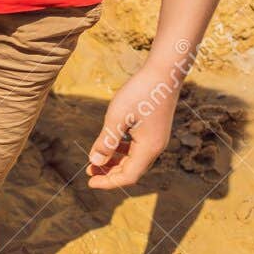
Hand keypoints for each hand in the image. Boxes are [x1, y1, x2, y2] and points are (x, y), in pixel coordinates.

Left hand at [86, 61, 181, 188]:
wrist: (165, 71)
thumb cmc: (140, 92)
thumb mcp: (117, 117)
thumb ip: (106, 141)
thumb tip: (94, 162)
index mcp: (148, 148)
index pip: (128, 176)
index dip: (108, 182)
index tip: (89, 182)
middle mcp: (156, 147)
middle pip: (131, 171)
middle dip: (109, 173)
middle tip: (88, 171)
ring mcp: (157, 139)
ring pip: (134, 160)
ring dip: (115, 162)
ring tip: (96, 160)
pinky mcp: (155, 130)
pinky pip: (137, 149)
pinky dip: (123, 151)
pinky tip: (110, 144)